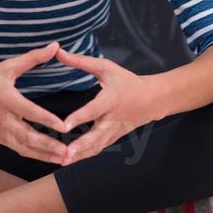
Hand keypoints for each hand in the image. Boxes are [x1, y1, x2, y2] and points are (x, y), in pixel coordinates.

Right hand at [0, 41, 69, 162]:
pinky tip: (49, 158)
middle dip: (48, 146)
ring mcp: (0, 132)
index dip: (46, 120)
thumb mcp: (7, 67)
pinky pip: (19, 150)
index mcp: (6, 99)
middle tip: (67, 152)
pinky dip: (34, 156)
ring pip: (24, 148)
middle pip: (27, 136)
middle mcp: (3, 118)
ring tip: (63, 160)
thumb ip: (33, 58)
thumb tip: (55, 46)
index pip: (29, 112)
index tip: (63, 127)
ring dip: (44, 155)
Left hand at [56, 46, 164, 164]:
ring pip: (97, 146)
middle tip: (64, 155)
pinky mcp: (114, 138)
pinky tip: (71, 160)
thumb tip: (59, 52)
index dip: (79, 118)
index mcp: (111, 99)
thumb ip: (81, 61)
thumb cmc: (126, 81)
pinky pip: (99, 149)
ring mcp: (115, 131)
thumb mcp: (106, 67)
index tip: (64, 126)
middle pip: (96, 136)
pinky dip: (86, 155)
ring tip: (63, 161)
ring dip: (81, 155)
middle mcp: (113, 118)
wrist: (153, 99)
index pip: (93, 110)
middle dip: (80, 147)